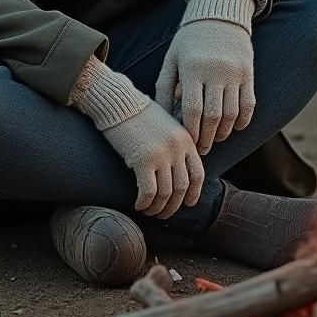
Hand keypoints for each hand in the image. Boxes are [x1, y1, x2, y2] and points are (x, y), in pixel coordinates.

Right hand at [100, 101, 204, 219]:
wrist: (119, 102)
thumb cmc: (139, 113)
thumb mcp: (167, 126)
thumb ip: (176, 145)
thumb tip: (177, 171)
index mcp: (186, 139)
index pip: (197, 174)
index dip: (193, 193)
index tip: (187, 203)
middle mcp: (177, 148)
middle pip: (181, 188)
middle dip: (173, 205)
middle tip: (164, 213)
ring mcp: (161, 155)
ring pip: (165, 194)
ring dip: (158, 208)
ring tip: (150, 212)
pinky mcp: (143, 160)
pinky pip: (148, 192)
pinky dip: (145, 203)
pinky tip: (138, 205)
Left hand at [155, 21, 255, 155]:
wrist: (218, 17)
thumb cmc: (189, 41)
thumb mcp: (172, 59)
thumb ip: (164, 87)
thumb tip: (162, 116)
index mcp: (192, 68)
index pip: (192, 109)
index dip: (190, 130)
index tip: (187, 142)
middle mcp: (215, 71)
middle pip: (212, 116)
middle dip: (206, 137)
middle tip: (202, 149)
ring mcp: (234, 72)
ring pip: (231, 113)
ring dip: (223, 132)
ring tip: (215, 138)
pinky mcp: (248, 73)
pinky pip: (249, 104)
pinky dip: (242, 120)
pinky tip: (234, 127)